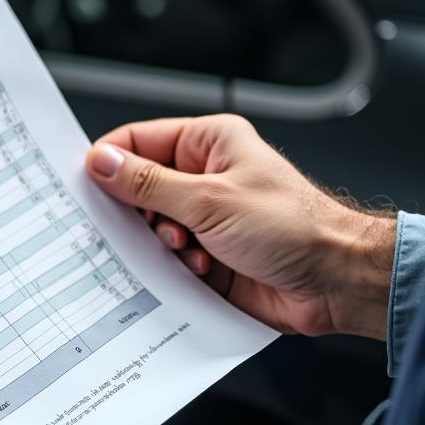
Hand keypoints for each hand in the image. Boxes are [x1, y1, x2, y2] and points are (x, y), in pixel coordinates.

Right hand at [85, 115, 396, 338]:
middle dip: (139, 212)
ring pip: (152, 227)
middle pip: (140, 187)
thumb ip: (148, 183)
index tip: (86, 183)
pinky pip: (170, 259)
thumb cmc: (295, 227)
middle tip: (148, 223)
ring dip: (164, 243)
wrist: (337, 282)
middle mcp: (205, 176)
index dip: (110, 161)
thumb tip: (103, 162)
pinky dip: (178, 266)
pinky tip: (204, 267)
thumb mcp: (209, 200)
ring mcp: (207, 216)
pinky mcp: (210, 254)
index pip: (139, 141)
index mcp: (208, 143)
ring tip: (189, 247)